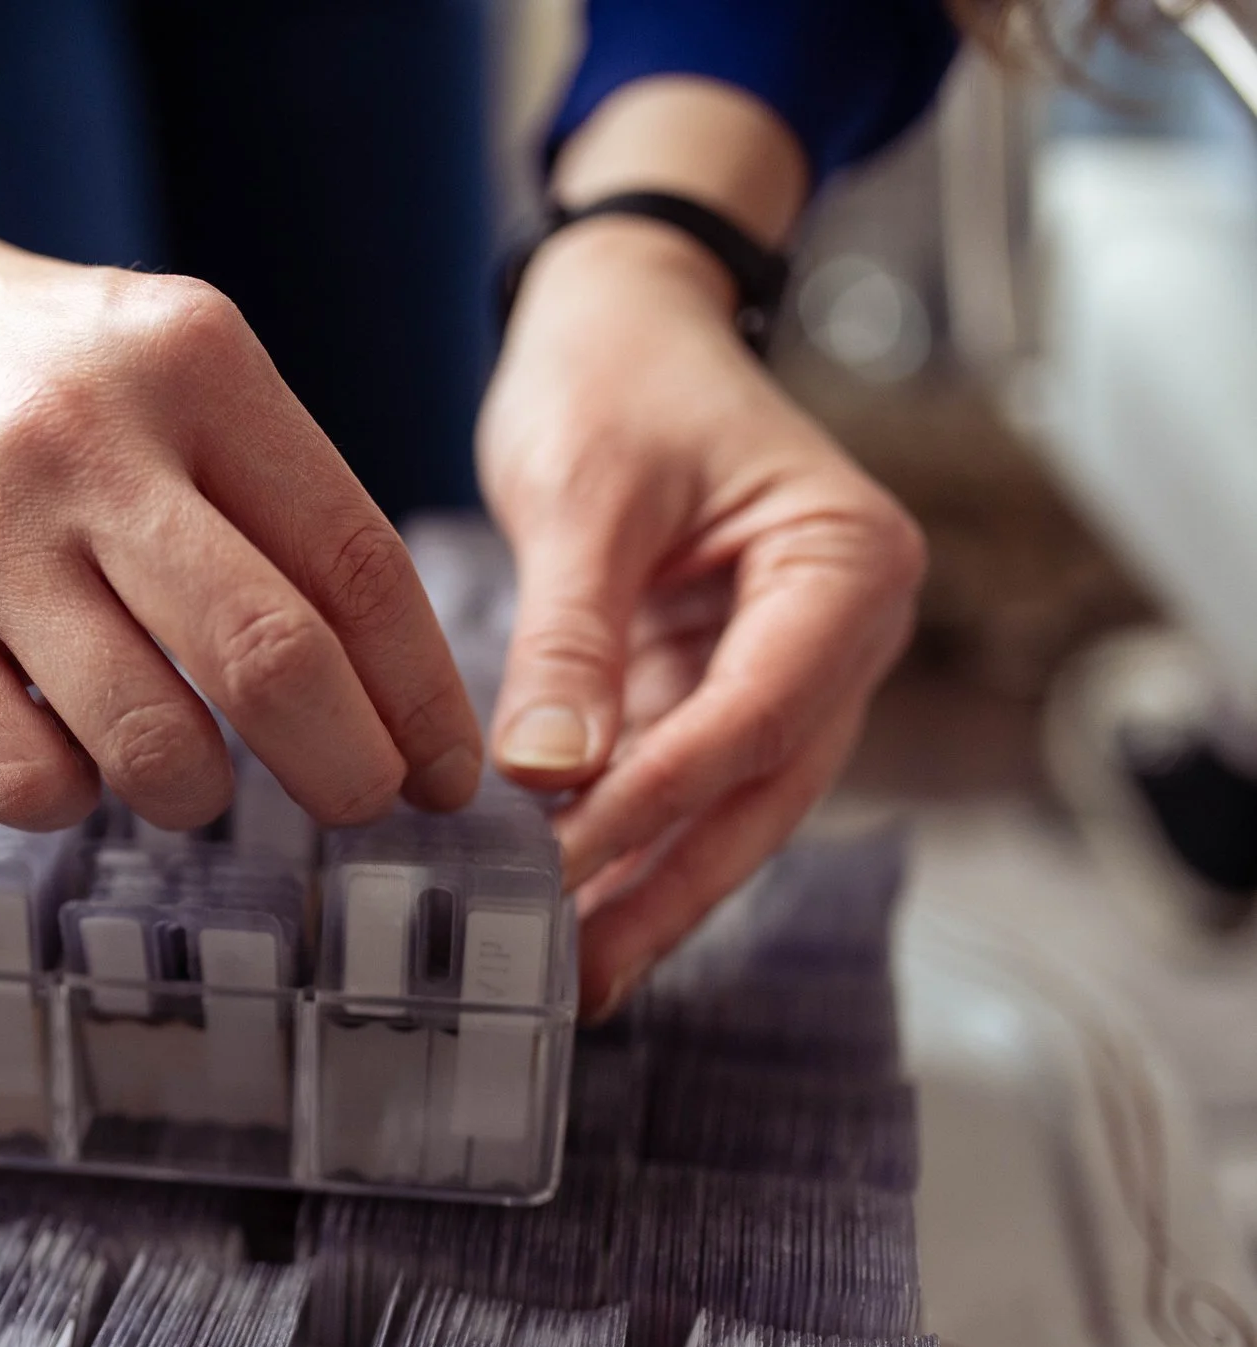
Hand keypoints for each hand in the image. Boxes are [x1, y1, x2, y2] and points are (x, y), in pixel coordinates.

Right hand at [0, 205, 482, 830]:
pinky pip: (22, 777)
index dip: (422, 694)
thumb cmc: (37, 373)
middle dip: (346, 770)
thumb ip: (273, 493)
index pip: (357, 561)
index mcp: (194, 361)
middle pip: (273, 659)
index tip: (447, 772)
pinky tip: (70, 758)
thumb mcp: (171, 365)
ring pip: (149, 743)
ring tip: (192, 776)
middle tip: (359, 805)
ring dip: (199, 793)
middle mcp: (88, 438)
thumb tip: (392, 691)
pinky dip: (72, 799)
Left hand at [478, 216, 924, 1014]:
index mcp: (845, 567)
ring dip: (647, 887)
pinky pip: (676, 784)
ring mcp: (780, 667)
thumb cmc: (615, 374)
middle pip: (759, 791)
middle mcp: (835, 631)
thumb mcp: (586, 493)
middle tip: (581, 979)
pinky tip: (562, 908)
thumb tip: (547, 774)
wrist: (617, 321)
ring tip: (563, 976)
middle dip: (668, 888)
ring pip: (723, 807)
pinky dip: (622, 843)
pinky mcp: (710, 685)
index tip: (568, 865)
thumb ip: (571, 635)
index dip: (663, 799)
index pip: (759, 713)